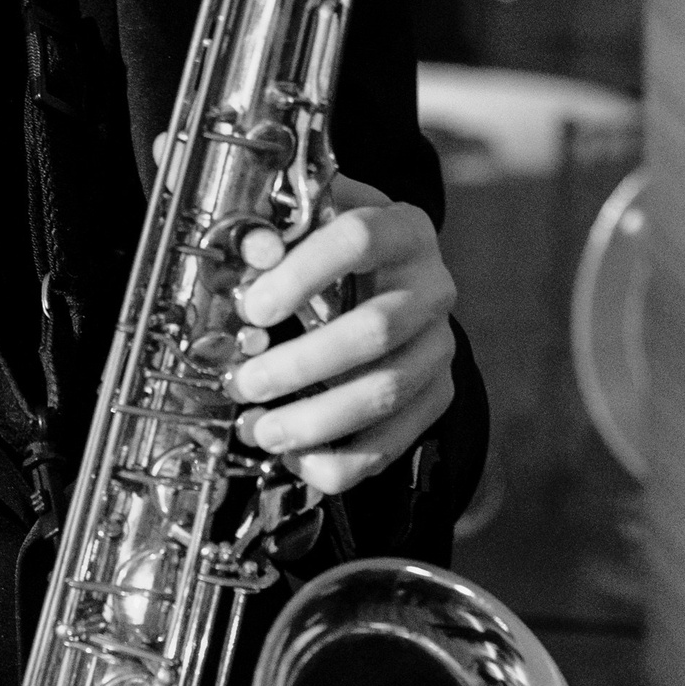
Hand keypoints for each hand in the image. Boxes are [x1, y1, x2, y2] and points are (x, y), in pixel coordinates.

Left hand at [224, 175, 456, 498]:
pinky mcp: (437, 394)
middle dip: (301, 364)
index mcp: (402, 228)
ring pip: (386, 391)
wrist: (387, 279)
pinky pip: (395, 441)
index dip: (302, 274)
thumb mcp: (306, 225)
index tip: (253, 309)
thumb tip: (253, 251)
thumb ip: (273, 231)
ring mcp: (439, 344)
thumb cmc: (331, 250)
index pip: (358, 240)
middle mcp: (432, 286)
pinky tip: (297, 457)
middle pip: (376, 329)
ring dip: (315, 420)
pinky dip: (343, 460)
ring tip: (260, 429)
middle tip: (245, 382)